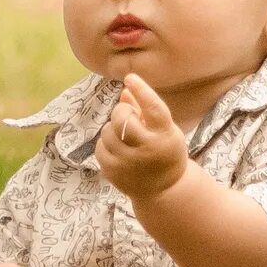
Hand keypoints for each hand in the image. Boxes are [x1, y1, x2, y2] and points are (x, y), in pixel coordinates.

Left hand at [94, 73, 191, 202]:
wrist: (165, 189)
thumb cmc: (164, 151)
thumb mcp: (164, 129)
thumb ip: (144, 109)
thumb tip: (125, 89)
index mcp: (166, 135)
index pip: (154, 108)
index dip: (142, 90)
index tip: (130, 77)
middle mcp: (149, 149)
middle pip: (122, 118)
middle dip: (121, 111)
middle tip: (128, 115)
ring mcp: (130, 163)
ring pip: (108, 131)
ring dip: (113, 128)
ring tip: (125, 136)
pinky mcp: (114, 173)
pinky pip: (100, 147)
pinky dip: (106, 143)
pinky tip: (118, 149)